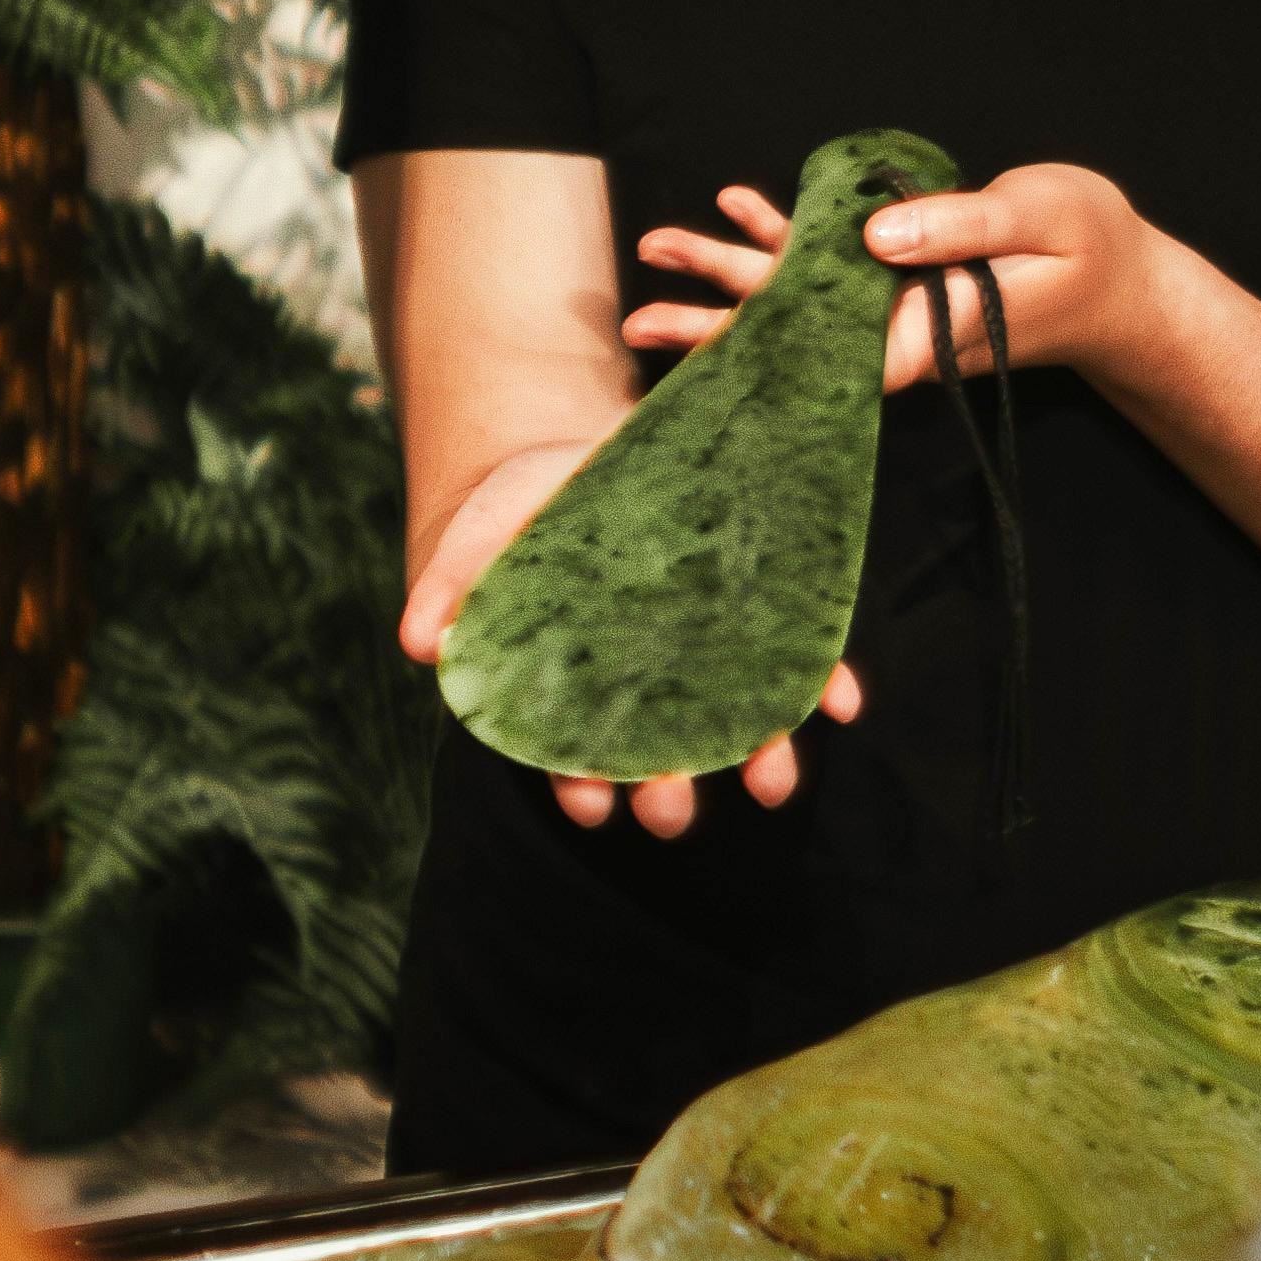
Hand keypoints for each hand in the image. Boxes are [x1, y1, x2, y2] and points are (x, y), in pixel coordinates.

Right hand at [394, 358, 864, 842]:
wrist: (598, 449)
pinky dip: (826, 686)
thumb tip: (417, 644)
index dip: (580, 782)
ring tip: (770, 783)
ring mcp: (711, 650)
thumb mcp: (482, 537)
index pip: (575, 749)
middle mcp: (650, 678)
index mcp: (578, 678)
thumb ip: (450, 587)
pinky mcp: (763, 611)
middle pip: (661, 748)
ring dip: (759, 756)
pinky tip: (843, 706)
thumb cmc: (529, 507)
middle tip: (668, 811)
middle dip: (667, 787)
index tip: (589, 806)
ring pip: (738, 718)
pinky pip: (803, 659)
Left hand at [634, 164, 1171, 392]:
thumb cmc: (1091, 250)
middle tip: (635, 321)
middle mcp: (897, 332)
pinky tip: (739, 203)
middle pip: (789, 335)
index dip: (757, 353)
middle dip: (713, 321)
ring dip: (728, 271)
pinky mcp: (901, 280)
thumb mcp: (1039, 217)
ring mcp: (895, 310)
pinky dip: (784, 231)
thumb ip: (961, 224)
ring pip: (796, 299)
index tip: (692, 353)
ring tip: (656, 249)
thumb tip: (871, 237)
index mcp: (925, 333)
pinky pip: (828, 263)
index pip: (825, 354)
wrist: (1123, 283)